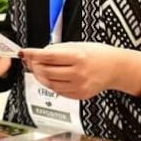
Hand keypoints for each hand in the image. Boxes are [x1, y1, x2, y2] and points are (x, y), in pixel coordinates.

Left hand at [20, 43, 140, 99]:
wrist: (115, 68)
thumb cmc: (97, 53)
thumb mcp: (77, 45)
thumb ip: (57, 50)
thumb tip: (38, 54)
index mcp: (78, 57)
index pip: (48, 57)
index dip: (33, 54)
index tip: (24, 52)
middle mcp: (78, 73)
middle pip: (46, 72)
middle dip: (35, 66)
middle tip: (30, 60)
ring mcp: (79, 86)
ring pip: (50, 84)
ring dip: (40, 76)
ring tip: (38, 68)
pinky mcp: (80, 95)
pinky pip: (58, 91)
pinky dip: (50, 84)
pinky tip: (50, 77)